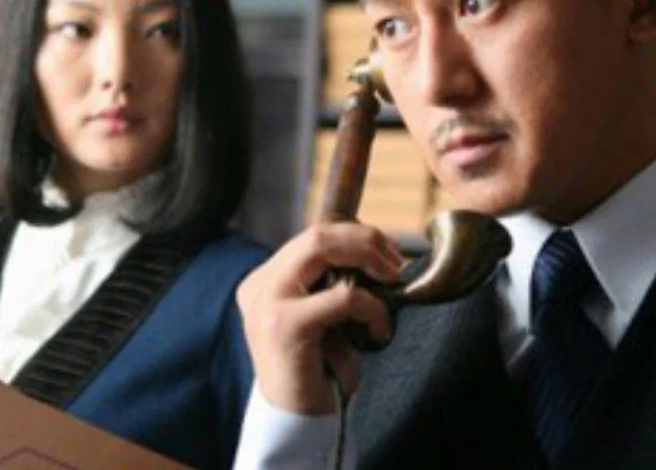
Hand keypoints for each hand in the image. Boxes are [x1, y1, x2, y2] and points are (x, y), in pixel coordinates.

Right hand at [237, 222, 404, 414]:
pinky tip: (378, 331)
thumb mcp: (322, 316)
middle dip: (364, 238)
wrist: (297, 421)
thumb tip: (376, 252)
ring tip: (392, 284)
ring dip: (370, 262)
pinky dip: (371, 308)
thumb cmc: (319, 369)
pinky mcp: (285, 325)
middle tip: (395, 260)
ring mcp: (267, 303)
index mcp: (266, 281)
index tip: (387, 251)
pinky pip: (342, 296)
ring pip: (322, 249)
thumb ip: (330, 283)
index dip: (354, 235)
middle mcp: (260, 286)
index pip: (312, 236)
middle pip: (315, 234)